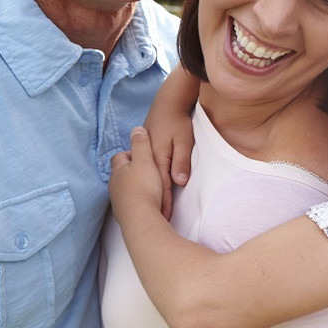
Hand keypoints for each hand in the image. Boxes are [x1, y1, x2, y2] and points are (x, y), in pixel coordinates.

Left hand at [108, 127, 166, 224]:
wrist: (141, 219)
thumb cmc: (144, 187)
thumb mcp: (145, 160)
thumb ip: (141, 144)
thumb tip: (136, 129)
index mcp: (119, 170)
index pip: (120, 156)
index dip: (130, 153)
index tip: (143, 154)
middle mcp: (115, 185)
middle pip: (121, 174)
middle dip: (132, 171)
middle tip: (148, 171)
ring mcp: (119, 201)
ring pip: (126, 189)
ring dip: (136, 187)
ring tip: (151, 187)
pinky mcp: (126, 215)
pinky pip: (131, 203)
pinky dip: (138, 200)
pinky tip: (149, 202)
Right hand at [144, 65, 199, 217]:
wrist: (166, 103)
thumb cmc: (177, 121)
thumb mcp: (184, 140)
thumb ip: (181, 160)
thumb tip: (179, 182)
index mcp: (157, 158)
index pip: (162, 186)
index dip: (164, 204)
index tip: (167, 219)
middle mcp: (147, 159)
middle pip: (151, 186)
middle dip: (156, 205)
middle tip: (160, 224)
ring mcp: (144, 155)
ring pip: (146, 180)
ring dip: (149, 196)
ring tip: (152, 214)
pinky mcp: (144, 152)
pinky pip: (144, 172)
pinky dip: (146, 184)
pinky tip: (145, 193)